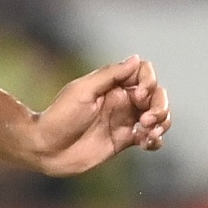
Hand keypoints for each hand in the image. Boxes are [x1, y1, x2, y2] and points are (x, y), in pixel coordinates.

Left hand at [26, 55, 170, 175]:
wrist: (45, 149)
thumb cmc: (59, 117)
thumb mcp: (82, 90)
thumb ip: (110, 75)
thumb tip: (136, 59)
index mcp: (112, 85)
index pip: (144, 74)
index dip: (149, 82)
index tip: (139, 95)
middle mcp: (121, 100)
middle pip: (156, 95)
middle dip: (160, 106)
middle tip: (147, 120)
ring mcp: (124, 120)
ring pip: (158, 116)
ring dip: (162, 122)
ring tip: (149, 133)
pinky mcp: (123, 141)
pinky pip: (150, 138)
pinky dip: (156, 140)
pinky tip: (147, 143)